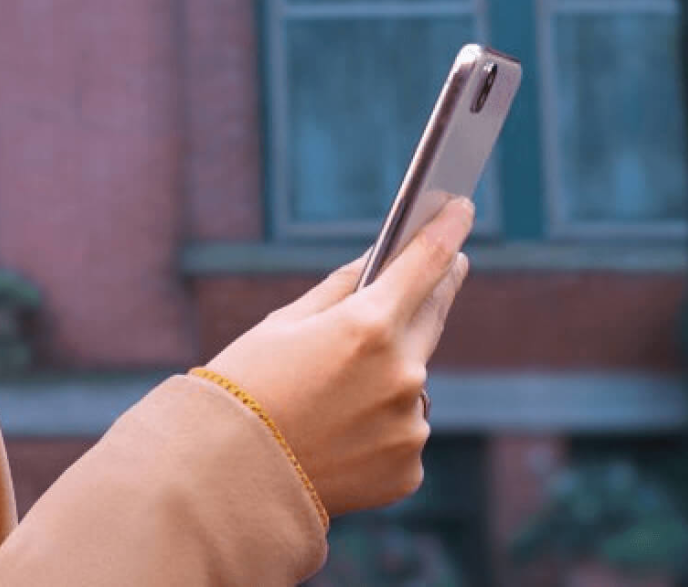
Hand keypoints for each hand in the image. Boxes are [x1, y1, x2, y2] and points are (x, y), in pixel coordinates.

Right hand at [199, 195, 473, 516]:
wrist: (226, 479)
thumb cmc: (244, 389)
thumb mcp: (282, 326)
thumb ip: (340, 291)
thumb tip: (376, 266)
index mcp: (368, 326)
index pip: (425, 262)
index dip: (446, 229)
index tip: (461, 208)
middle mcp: (402, 373)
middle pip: (432, 315)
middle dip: (436, 288)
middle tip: (448, 263)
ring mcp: (410, 424)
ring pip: (412, 381)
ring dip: (393, 372)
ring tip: (341, 389)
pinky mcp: (409, 467)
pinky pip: (404, 430)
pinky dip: (381, 426)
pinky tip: (341, 435)